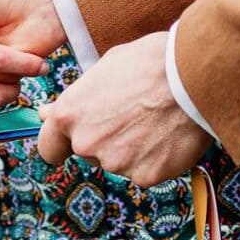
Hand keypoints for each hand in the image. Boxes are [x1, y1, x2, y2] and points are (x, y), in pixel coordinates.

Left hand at [35, 31, 209, 185]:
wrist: (192, 74)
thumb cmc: (148, 62)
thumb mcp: (103, 68)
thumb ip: (74, 98)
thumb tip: (47, 114)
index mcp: (69, 115)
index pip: (49, 148)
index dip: (61, 143)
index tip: (74, 138)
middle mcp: (87, 143)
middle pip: (88, 152)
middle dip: (104, 138)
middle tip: (130, 113)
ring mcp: (117, 163)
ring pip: (118, 162)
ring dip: (131, 148)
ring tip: (154, 119)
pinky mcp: (146, 176)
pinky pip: (145, 171)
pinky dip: (155, 158)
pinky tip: (167, 133)